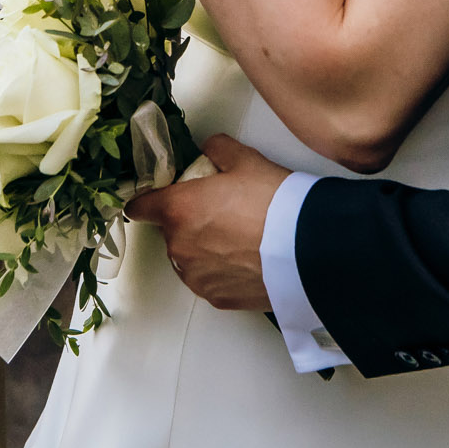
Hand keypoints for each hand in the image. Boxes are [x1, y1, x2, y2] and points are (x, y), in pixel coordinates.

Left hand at [125, 135, 286, 310]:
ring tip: (238, 238)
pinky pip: (208, 281)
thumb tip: (210, 148)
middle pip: (171, 232)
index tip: (152, 201)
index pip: (141, 208)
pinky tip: (245, 259)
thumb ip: (218, 149)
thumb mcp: (246, 160)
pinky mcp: (217, 298)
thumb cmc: (274, 204)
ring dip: (202, 249)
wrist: (307, 249)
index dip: (146, 202)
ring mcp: (196, 277)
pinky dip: (220, 272)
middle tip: (221, 212)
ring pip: (188, 259)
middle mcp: (179, 247)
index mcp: (179, 210)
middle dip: (188, 222)